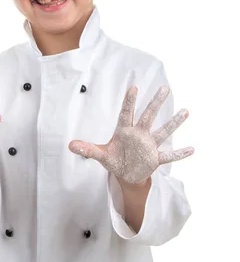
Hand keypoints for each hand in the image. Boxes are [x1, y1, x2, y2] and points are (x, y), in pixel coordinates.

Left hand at [69, 85, 193, 183]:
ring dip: (174, 123)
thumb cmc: (114, 159)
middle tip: (164, 87)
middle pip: (148, 116)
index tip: (133, 88)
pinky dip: (179, 154)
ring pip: (162, 132)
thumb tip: (70, 145)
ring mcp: (149, 146)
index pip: (127, 113)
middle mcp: (139, 134)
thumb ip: (88, 149)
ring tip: (186, 111)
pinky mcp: (155, 159)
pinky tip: (192, 149)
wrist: (126, 174)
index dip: (129, 102)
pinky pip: (169, 156)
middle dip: (155, 103)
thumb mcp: (100, 155)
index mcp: (124, 131)